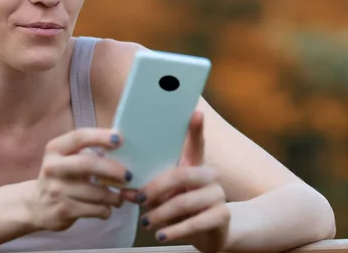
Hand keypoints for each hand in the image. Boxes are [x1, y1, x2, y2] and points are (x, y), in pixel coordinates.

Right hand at [22, 128, 133, 231]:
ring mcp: (57, 190)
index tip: (119, 139)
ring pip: (96, 192)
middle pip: (88, 164)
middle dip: (113, 169)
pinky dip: (106, 210)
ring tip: (119, 196)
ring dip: (114, 196)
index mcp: (55, 149)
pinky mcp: (63, 210)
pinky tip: (106, 208)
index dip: (100, 136)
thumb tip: (121, 148)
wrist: (34, 205)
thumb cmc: (59, 177)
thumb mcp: (64, 159)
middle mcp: (53, 167)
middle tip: (129, 175)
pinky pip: (95, 209)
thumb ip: (85, 151)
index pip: (79, 137)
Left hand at [123, 111, 229, 252]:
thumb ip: (148, 190)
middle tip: (138, 199)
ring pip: (184, 201)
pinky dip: (174, 231)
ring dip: (160, 213)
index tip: (196, 112)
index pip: (196, 143)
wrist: (212, 234)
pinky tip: (162, 235)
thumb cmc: (183, 209)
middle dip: (155, 187)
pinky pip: (195, 222)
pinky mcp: (223, 216)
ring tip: (146, 222)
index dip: (196, 128)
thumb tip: (124, 190)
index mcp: (194, 165)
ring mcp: (218, 195)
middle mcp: (209, 175)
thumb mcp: (166, 197)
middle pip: (180, 174)